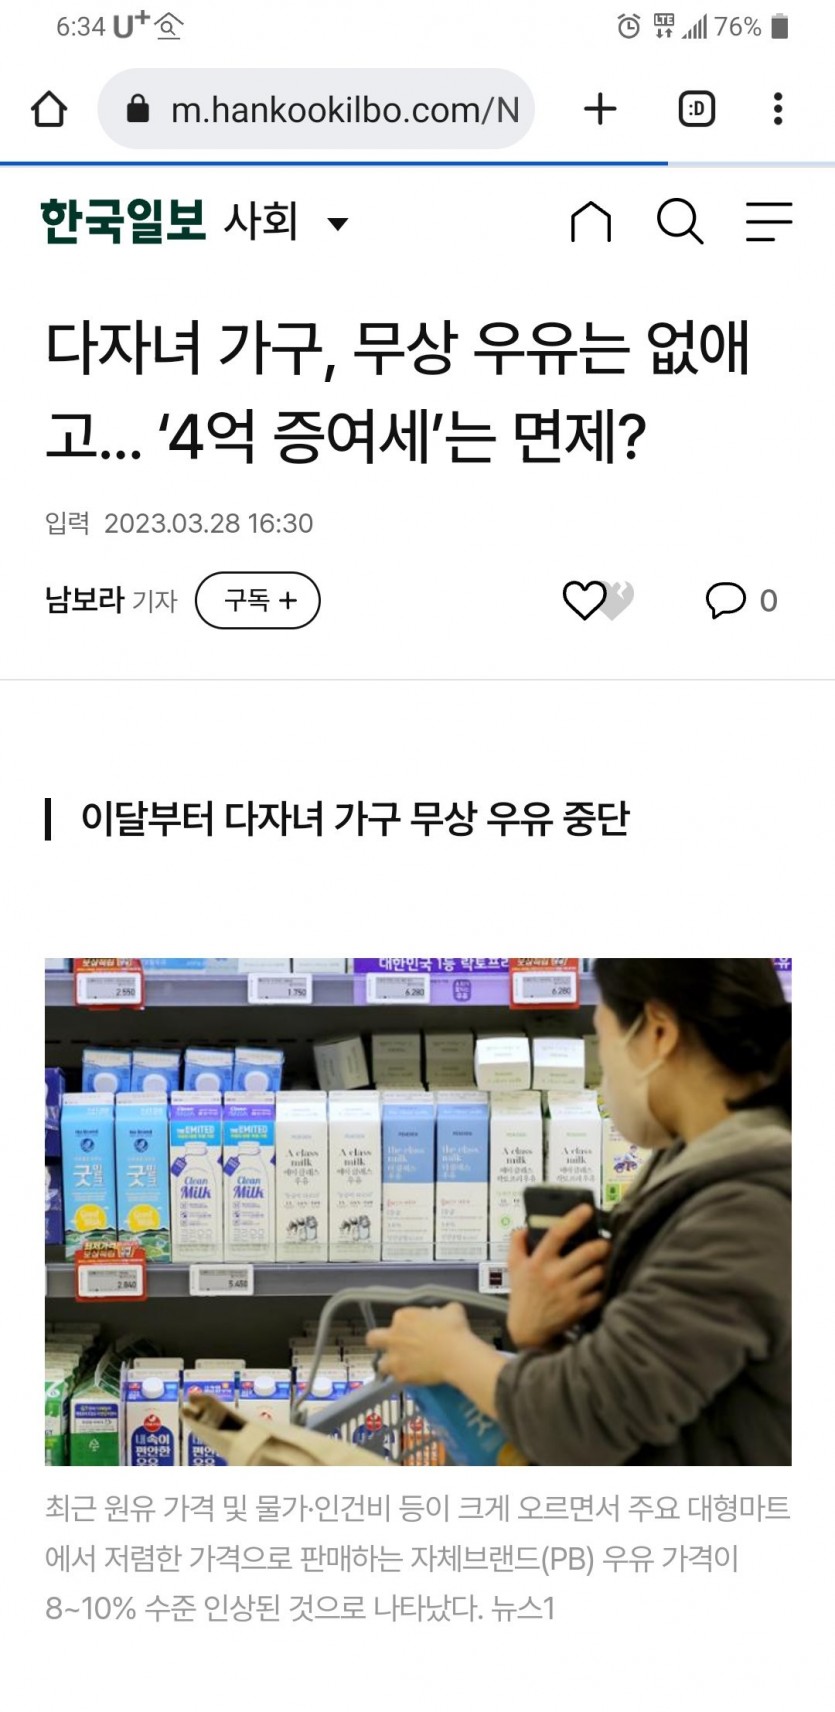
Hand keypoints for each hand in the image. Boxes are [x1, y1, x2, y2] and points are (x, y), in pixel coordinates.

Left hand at [366, 1302, 472, 1385]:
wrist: (456, 1355)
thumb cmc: (454, 1330)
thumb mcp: (451, 1311)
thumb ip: (442, 1311)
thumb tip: (444, 1314)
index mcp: (403, 1317)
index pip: (397, 1320)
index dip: (406, 1327)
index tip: (416, 1332)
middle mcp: (393, 1336)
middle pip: (373, 1339)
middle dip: (379, 1343)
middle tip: (393, 1348)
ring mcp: (394, 1357)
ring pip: (381, 1364)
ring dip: (390, 1365)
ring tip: (404, 1367)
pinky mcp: (400, 1375)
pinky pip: (397, 1378)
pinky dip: (405, 1378)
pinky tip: (415, 1377)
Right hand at [507, 1205, 609, 1348]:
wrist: (527, 1330)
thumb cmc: (523, 1296)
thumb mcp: (514, 1268)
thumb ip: (516, 1244)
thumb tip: (523, 1227)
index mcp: (538, 1262)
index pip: (557, 1234)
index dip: (573, 1219)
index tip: (586, 1209)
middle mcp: (554, 1276)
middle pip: (588, 1253)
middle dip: (602, 1245)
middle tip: (605, 1242)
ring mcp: (568, 1293)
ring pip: (598, 1272)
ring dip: (604, 1265)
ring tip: (604, 1262)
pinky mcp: (578, 1308)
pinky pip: (600, 1293)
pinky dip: (603, 1287)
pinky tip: (601, 1283)